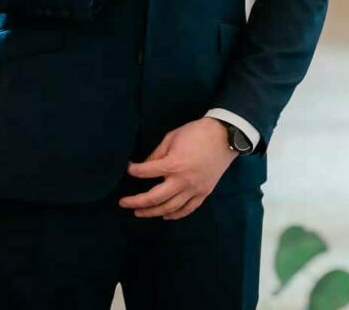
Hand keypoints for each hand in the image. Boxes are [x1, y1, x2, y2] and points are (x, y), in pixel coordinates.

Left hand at [120, 118, 236, 220]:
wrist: (224, 136)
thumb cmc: (196, 133)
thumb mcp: (171, 137)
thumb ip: (156, 154)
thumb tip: (144, 166)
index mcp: (173, 164)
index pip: (147, 172)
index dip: (134, 170)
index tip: (128, 168)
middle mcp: (182, 181)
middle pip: (155, 198)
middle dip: (137, 202)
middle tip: (123, 203)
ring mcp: (194, 189)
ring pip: (170, 208)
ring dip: (153, 212)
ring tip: (139, 213)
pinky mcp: (204, 193)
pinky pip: (188, 209)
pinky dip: (176, 215)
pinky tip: (165, 216)